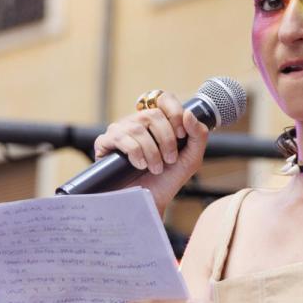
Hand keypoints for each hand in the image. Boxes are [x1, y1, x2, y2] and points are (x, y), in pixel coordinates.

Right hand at [93, 92, 208, 212]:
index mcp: (157, 122)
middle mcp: (137, 123)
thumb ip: (198, 136)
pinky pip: (120, 137)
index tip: (181, 134)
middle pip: (152, 114)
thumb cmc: (167, 181)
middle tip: (170, 159)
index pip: (163, 98)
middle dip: (166, 139)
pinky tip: (139, 165)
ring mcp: (120, 131)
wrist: (148, 204)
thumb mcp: (191, 159)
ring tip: (156, 168)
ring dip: (152, 151)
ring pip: (137, 127)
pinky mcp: (104, 144)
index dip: (174, 112)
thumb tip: (188, 113)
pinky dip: (135, 152)